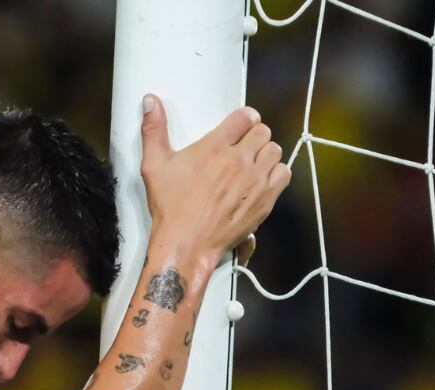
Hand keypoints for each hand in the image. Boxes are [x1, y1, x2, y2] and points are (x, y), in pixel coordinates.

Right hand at [139, 95, 290, 262]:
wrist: (187, 243)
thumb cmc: (170, 207)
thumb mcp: (154, 166)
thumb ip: (153, 131)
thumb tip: (150, 101)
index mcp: (214, 147)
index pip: (245, 117)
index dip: (245, 118)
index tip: (242, 124)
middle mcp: (238, 160)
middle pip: (263, 132)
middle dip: (255, 135)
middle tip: (245, 146)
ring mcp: (254, 180)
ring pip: (275, 150)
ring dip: (266, 153)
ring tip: (254, 162)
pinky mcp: (264, 200)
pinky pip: (283, 174)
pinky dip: (276, 173)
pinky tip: (262, 179)